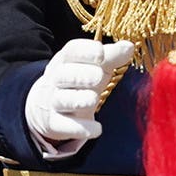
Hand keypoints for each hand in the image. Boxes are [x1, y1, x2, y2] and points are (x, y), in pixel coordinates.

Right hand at [23, 37, 133, 156]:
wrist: (46, 105)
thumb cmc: (79, 81)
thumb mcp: (94, 66)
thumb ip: (111, 56)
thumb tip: (129, 46)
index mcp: (66, 60)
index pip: (72, 51)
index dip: (86, 51)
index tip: (101, 53)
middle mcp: (56, 79)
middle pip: (65, 74)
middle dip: (82, 75)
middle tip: (98, 77)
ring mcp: (53, 101)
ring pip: (64, 99)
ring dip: (80, 99)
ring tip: (93, 99)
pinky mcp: (54, 123)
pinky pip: (65, 125)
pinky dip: (82, 128)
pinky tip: (97, 128)